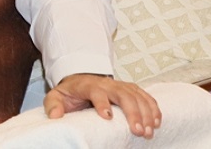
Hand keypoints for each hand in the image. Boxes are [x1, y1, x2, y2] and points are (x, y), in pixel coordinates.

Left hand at [45, 73, 161, 138]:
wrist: (80, 78)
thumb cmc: (70, 92)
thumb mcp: (56, 96)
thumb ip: (53, 105)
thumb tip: (55, 116)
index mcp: (89, 85)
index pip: (97, 92)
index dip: (103, 103)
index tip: (107, 117)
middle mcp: (107, 84)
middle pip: (124, 95)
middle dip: (133, 113)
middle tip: (137, 131)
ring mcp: (121, 86)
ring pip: (137, 96)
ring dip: (146, 113)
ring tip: (149, 131)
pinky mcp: (131, 89)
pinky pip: (145, 97)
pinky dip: (153, 108)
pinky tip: (157, 122)